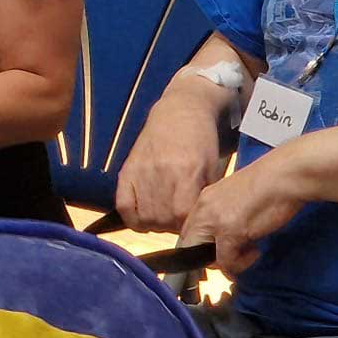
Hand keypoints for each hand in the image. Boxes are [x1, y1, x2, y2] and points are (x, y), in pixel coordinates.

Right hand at [115, 90, 226, 232]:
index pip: (182, 215)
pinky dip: (132, 217)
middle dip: (173, 226)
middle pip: (163, 219)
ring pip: (144, 217)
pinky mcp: (127, 170)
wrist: (179, 111)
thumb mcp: (214, 166)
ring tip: (165, 216)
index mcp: (187, 171)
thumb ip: (205, 194)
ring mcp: (141, 171)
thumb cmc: (201, 140)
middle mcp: (161, 172)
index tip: (192, 223)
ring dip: (155, 223)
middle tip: (179, 219)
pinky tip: (143, 217)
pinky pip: (123, 206)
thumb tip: (199, 223)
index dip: (187, 224)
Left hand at [178, 152, 303, 275]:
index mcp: (205, 198)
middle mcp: (204, 208)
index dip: (202, 245)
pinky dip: (240, 264)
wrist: (284, 175)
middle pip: (190, 244)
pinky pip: (227, 261)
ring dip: (227, 262)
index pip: (190, 229)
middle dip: (210, 257)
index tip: (220, 250)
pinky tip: (255, 252)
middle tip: (233, 255)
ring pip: (206, 257)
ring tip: (248, 253)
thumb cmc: (270, 183)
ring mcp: (215, 221)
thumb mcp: (237, 196)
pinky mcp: (230, 232)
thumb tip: (228, 232)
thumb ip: (226, 212)